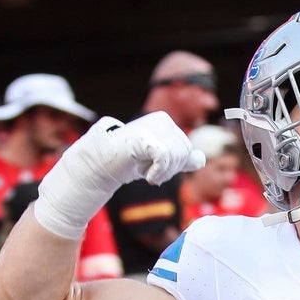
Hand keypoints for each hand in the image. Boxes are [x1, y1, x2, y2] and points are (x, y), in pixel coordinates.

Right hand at [33, 112, 204, 238]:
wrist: (98, 166)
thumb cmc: (126, 163)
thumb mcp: (157, 162)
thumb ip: (178, 159)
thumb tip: (201, 158)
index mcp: (164, 122)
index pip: (188, 150)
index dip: (176, 166)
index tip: (156, 170)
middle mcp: (160, 120)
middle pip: (184, 152)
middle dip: (171, 170)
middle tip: (150, 173)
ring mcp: (150, 127)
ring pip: (177, 155)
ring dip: (164, 172)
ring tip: (147, 175)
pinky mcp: (141, 137)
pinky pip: (164, 155)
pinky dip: (159, 171)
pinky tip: (149, 178)